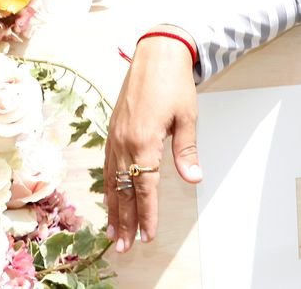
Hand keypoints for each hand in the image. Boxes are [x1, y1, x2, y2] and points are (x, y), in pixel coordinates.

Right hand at [104, 27, 201, 253]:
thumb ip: (186, 152)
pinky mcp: (111, 131)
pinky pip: (106, 166)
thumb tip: (194, 179)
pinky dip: (108, 187)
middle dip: (125, 220)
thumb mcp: (187, 118)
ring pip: (111, 181)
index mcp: (144, 142)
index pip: (145, 188)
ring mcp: (114, 138)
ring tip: (113, 233)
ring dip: (113, 208)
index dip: (147, 214)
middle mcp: (124, 143)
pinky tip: (110, 198)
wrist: (156, 54)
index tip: (147, 235)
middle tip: (124, 247)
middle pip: (123, 190)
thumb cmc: (175, 84)